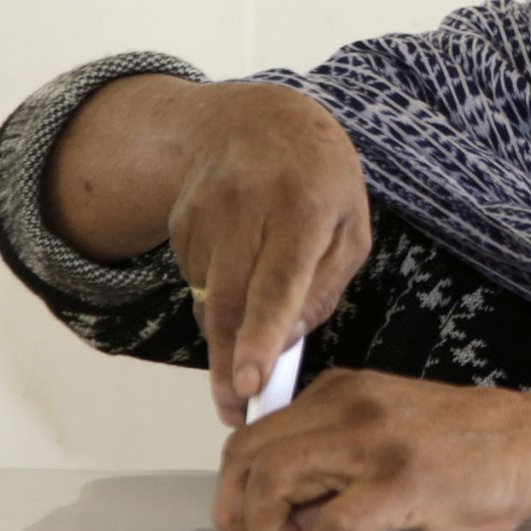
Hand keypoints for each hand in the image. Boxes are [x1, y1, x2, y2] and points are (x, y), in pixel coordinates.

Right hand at [169, 82, 371, 419]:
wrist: (255, 121)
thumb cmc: (319, 179)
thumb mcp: (350, 227)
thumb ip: (323, 289)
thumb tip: (285, 343)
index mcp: (304, 206)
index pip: (278, 282)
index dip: (261, 336)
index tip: (248, 382)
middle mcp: (248, 206)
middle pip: (229, 301)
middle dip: (229, 362)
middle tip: (235, 410)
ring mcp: (206, 213)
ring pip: (208, 297)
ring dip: (225, 334)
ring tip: (247, 347)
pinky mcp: (180, 223)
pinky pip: (196, 282)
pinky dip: (217, 298)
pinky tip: (238, 277)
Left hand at [214, 369, 530, 530]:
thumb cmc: (466, 449)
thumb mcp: (383, 431)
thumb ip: (331, 457)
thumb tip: (269, 516)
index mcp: (340, 393)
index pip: (252, 437)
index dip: (237, 490)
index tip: (251, 528)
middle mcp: (348, 406)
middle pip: (247, 456)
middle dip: (238, 513)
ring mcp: (375, 441)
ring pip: (273, 481)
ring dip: (271, 530)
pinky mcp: (403, 482)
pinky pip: (331, 528)